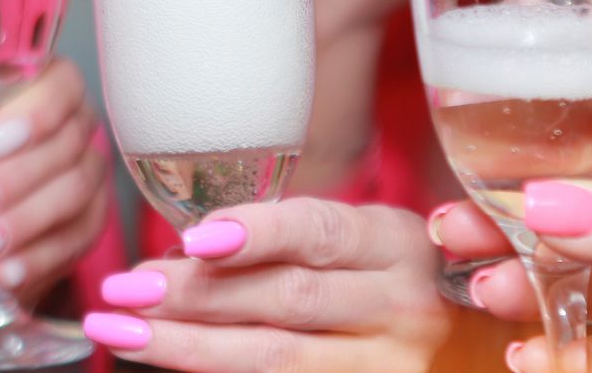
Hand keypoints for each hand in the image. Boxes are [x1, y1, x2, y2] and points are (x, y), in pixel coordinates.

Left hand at [0, 59, 109, 309]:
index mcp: (30, 96)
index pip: (60, 82)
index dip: (36, 110)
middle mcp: (69, 129)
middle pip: (68, 143)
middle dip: (16, 177)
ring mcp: (85, 177)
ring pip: (76, 191)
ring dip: (24, 220)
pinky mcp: (89, 224)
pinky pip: (79, 237)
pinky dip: (39, 257)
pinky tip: (4, 270)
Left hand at [83, 199, 483, 371]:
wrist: (469, 342)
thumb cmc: (394, 281)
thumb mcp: (366, 243)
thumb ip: (292, 238)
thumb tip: (185, 253)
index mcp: (396, 245)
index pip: (320, 232)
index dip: (256, 233)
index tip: (191, 240)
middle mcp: (398, 307)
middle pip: (286, 299)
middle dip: (194, 294)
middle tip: (124, 287)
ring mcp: (385, 365)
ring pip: (275, 357)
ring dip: (187, 343)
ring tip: (123, 330)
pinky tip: (168, 361)